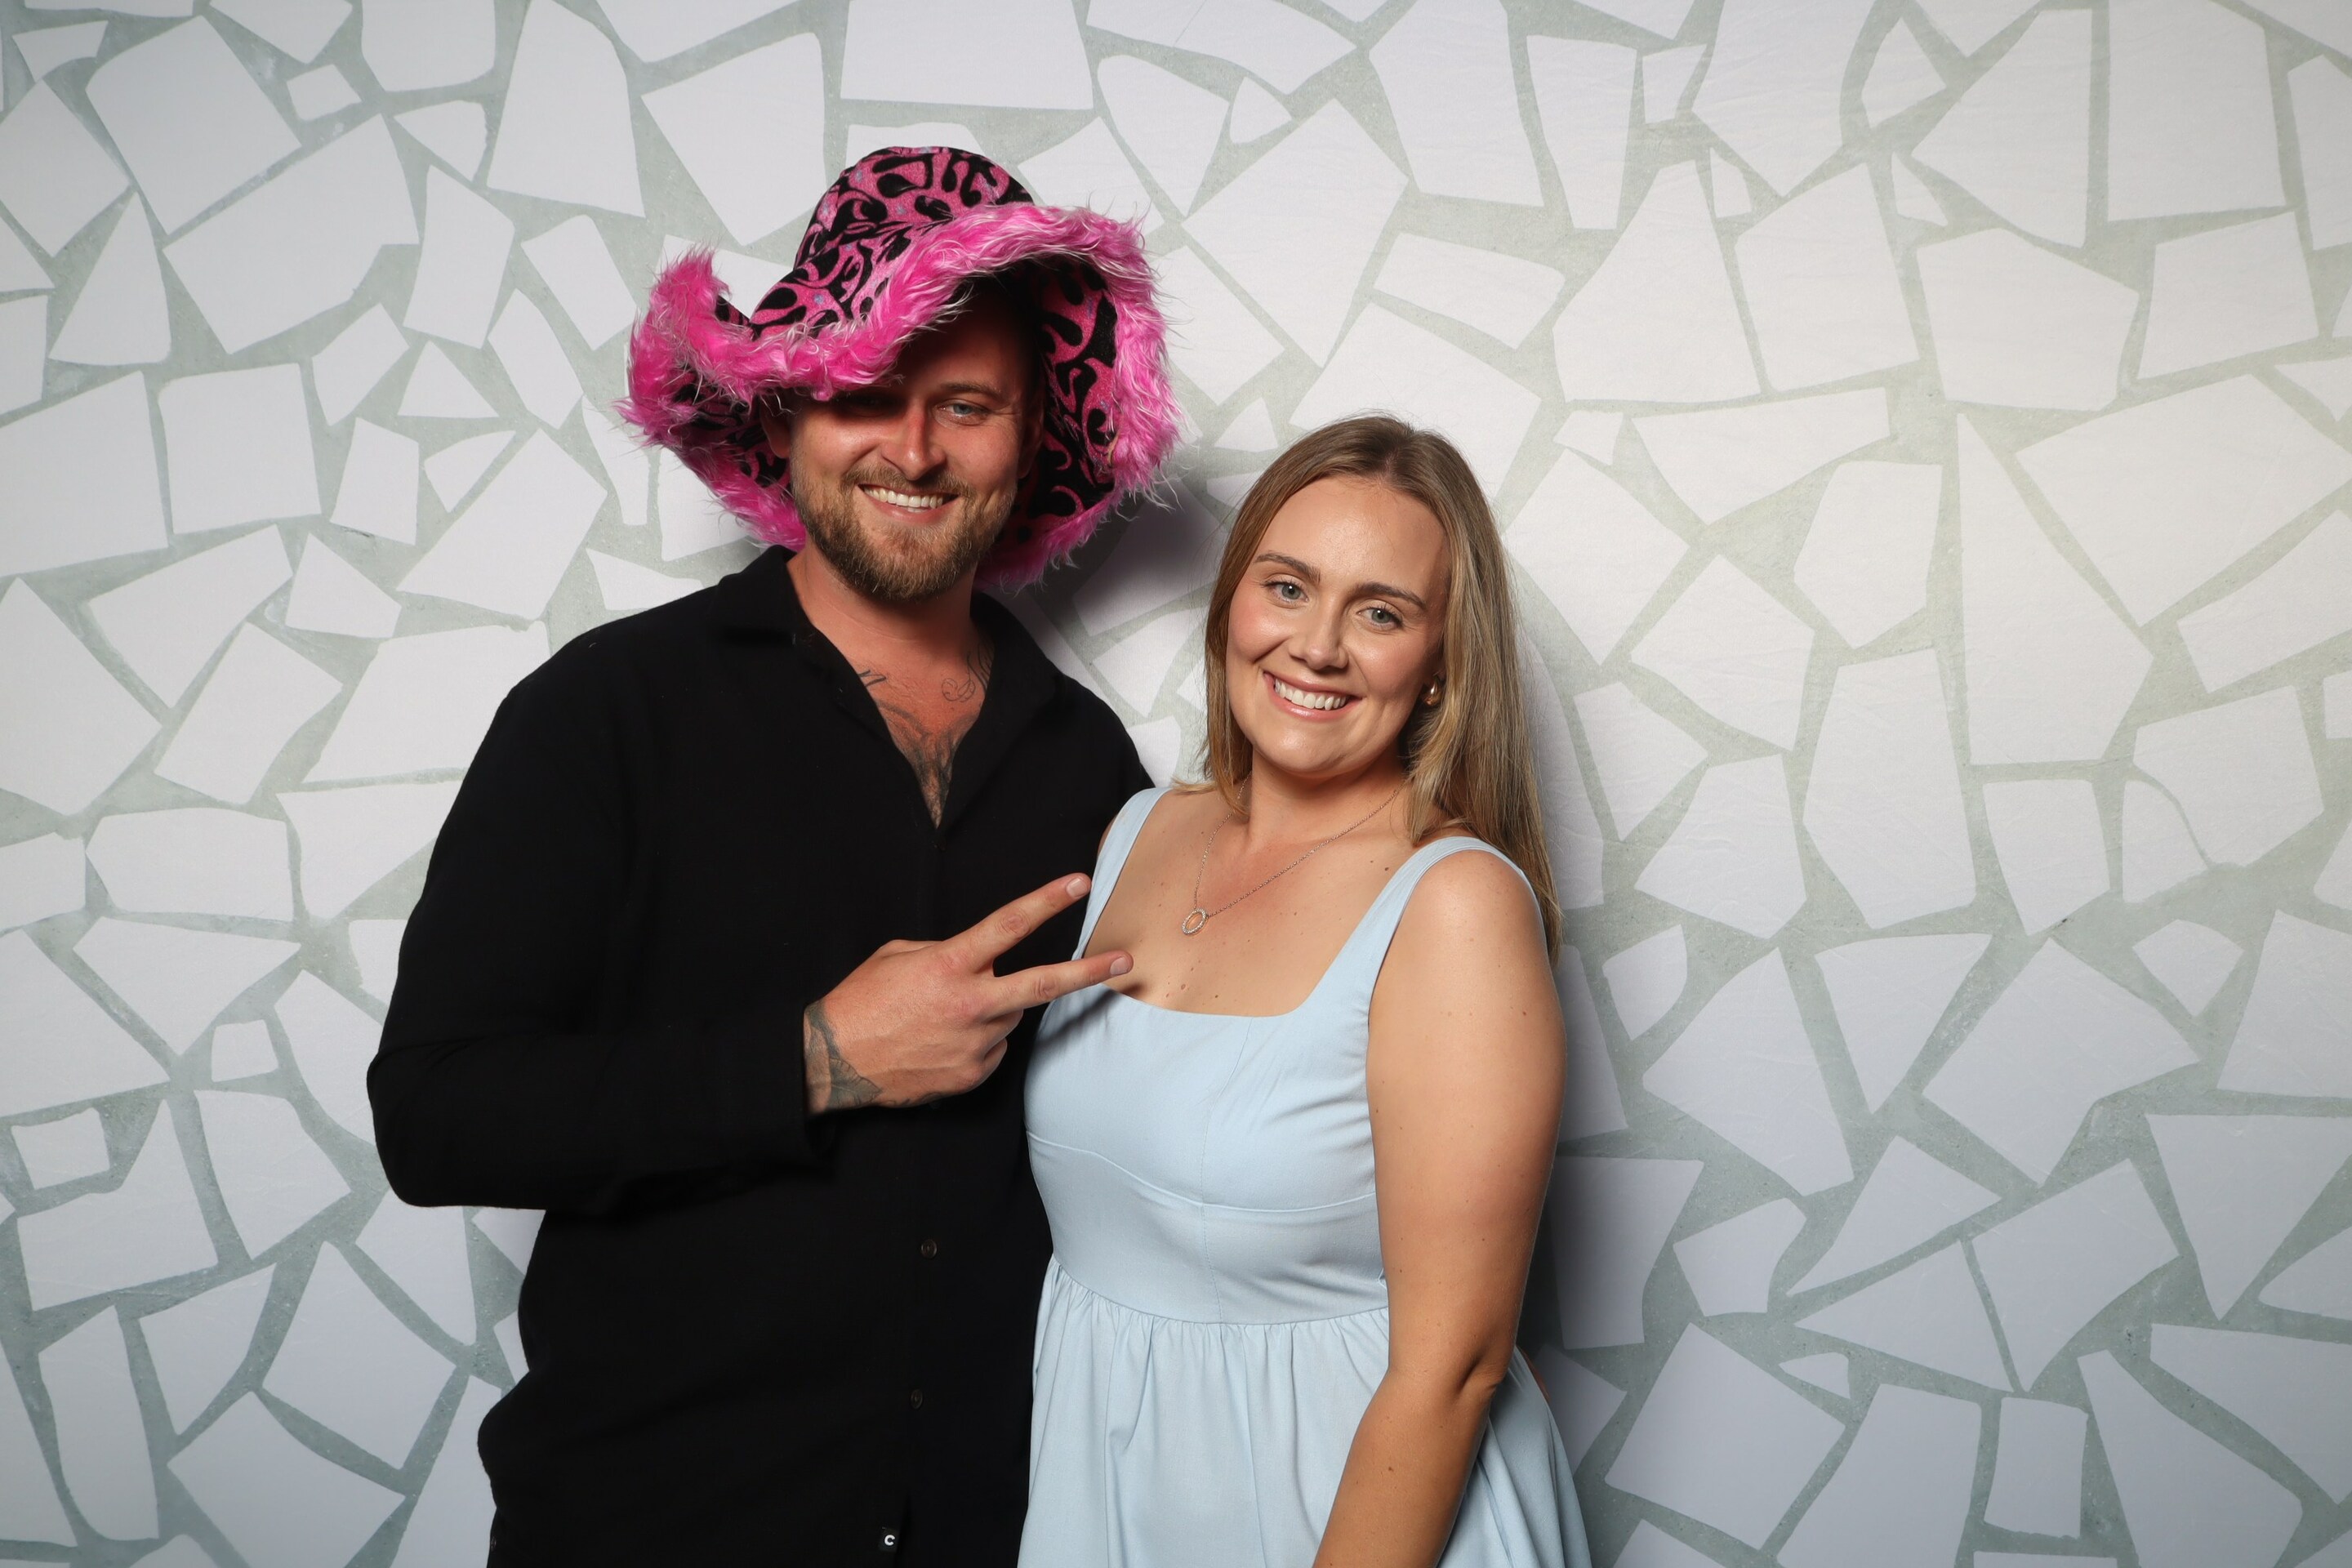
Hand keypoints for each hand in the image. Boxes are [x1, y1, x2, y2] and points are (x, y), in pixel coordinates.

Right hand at [803, 875, 1131, 1113]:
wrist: (833, 1061)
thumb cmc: (862, 1000)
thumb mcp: (898, 955)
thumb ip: (946, 952)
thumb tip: (980, 961)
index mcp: (950, 965)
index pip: (1008, 925)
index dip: (1046, 901)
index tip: (1077, 883)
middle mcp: (970, 1004)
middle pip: (1044, 985)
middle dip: (1089, 972)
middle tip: (1125, 961)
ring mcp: (974, 1043)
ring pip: (1009, 1017)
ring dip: (994, 1009)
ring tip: (948, 1015)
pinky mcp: (972, 1074)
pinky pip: (993, 1048)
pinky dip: (979, 1040)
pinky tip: (943, 1041)